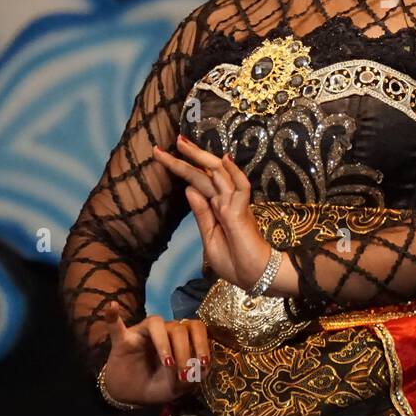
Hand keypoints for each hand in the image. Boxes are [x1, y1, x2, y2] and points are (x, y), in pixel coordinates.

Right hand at [102, 304, 209, 404]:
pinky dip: (113, 316)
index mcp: (180, 338)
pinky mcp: (122, 340)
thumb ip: (190, 378)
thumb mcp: (178, 386)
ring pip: (155, 323)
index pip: (195, 327)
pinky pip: (116, 325)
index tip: (204, 363)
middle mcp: (163, 330)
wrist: (131, 394)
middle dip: (185, 350)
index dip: (202, 343)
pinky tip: (111, 307)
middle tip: (184, 372)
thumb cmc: (158, 384)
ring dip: (164, 343)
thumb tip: (198, 368)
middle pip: (178, 327)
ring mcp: (142, 332)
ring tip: (168, 362)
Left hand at [152, 135, 273, 289]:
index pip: (197, 181)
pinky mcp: (241, 212)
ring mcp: (234, 204)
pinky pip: (240, 187)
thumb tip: (188, 188)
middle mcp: (225, 201)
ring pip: (219, 174)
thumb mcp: (208, 237)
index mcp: (217, 207)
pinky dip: (233, 173)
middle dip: (189, 155)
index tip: (162, 155)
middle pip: (206, 172)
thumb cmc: (233, 261)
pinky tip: (224, 160)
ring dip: (201, 158)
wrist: (253, 276)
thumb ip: (201, 213)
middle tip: (174, 139)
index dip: (182, 167)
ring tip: (183, 144)